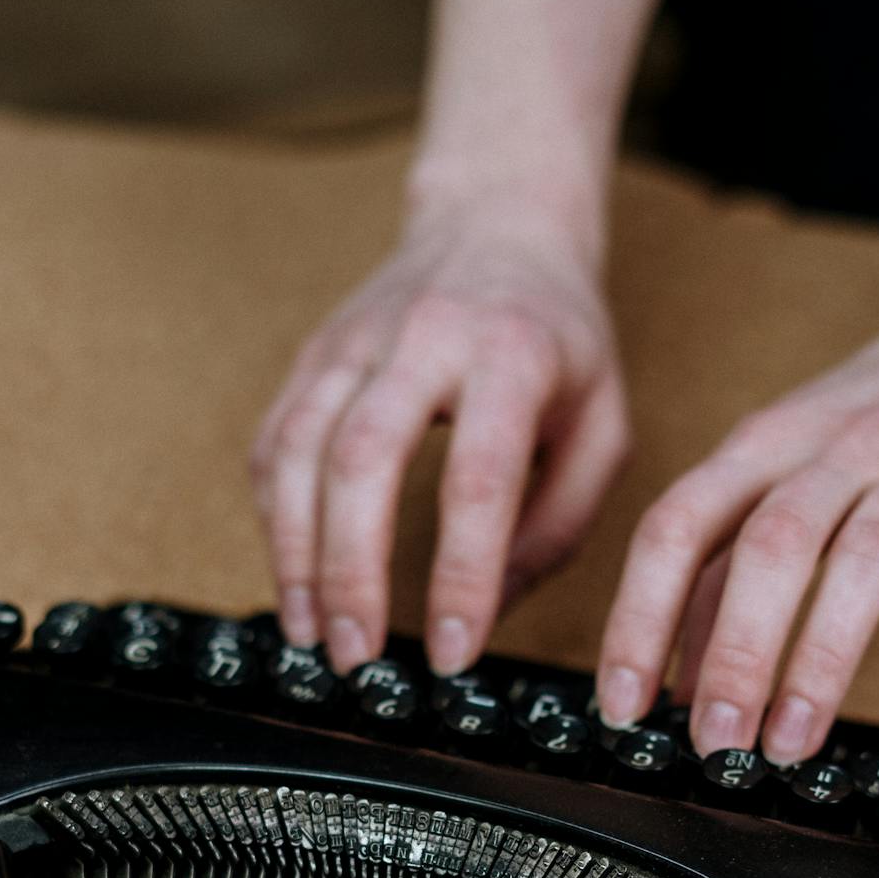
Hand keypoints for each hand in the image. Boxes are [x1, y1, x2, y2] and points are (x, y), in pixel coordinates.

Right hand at [251, 195, 629, 675]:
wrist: (500, 222)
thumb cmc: (561, 341)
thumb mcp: (603, 426)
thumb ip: (560, 521)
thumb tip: (497, 606)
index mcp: (511, 355)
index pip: (476, 478)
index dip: (461, 574)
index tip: (452, 650)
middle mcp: (422, 338)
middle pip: (362, 458)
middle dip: (351, 571)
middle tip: (356, 656)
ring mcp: (355, 341)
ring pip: (298, 450)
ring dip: (295, 555)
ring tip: (311, 635)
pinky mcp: (313, 353)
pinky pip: (274, 441)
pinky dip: (274, 519)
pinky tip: (292, 580)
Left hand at [595, 297, 878, 776]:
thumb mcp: (789, 454)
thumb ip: (730, 551)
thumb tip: (673, 669)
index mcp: (770, 440)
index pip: (679, 524)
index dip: (640, 616)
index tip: (621, 702)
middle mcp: (841, 448)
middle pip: (770, 546)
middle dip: (733, 654)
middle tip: (713, 741)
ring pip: (864, 565)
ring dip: (820, 664)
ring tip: (790, 746)